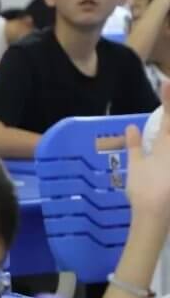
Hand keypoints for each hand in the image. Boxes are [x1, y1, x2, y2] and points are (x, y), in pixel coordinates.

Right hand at [126, 82, 169, 220]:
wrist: (158, 215)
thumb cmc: (144, 189)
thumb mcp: (136, 166)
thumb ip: (135, 145)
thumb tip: (132, 127)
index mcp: (167, 145)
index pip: (169, 118)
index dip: (169, 99)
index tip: (168, 82)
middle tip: (169, 93)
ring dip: (167, 130)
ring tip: (163, 131)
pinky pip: (168, 160)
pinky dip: (164, 148)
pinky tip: (160, 152)